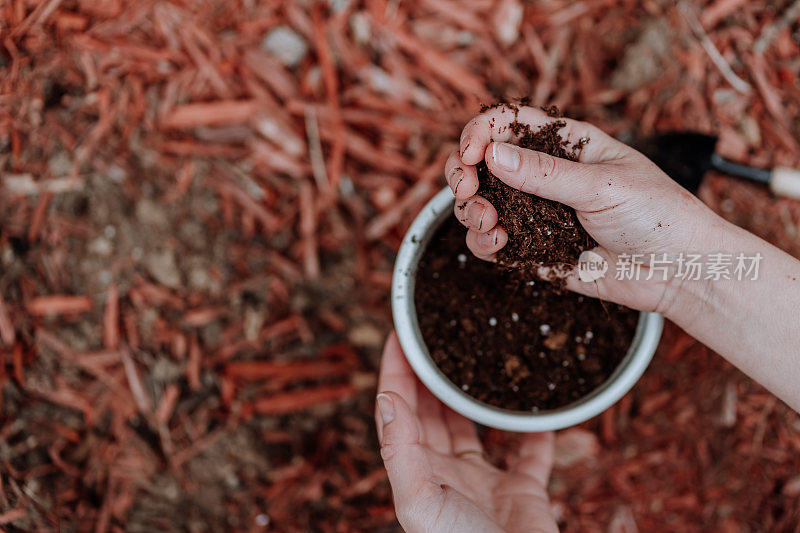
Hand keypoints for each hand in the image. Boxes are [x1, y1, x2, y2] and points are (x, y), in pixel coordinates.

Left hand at [375, 333, 557, 532]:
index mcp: (417, 472)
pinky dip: (535, 431)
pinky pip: (530, 453)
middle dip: (430, 375)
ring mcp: (483, 482)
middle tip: (436, 335)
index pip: (399, 410)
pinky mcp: (522, 492)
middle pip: (432, 413)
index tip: (399, 334)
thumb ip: (401, 450)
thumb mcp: (420, 500)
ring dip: (471, 396)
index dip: (396, 371)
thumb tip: (385, 398)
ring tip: (475, 358)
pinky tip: (538, 407)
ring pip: (475, 427)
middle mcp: (445, 473)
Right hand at [445, 105, 725, 313]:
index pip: (508, 125)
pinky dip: (482, 243)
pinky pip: (490, 243)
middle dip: (462, 172)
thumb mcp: (602, 185)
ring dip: (470, 210)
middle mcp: (543, 176)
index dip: (480, 133)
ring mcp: (535, 213)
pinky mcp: (532, 249)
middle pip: (482, 163)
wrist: (677, 271)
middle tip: (465, 187)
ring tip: (488, 222)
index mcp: (564, 144)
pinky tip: (498, 244)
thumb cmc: (657, 215)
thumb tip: (493, 154)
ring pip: (479, 203)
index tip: (471, 155)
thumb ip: (545, 173)